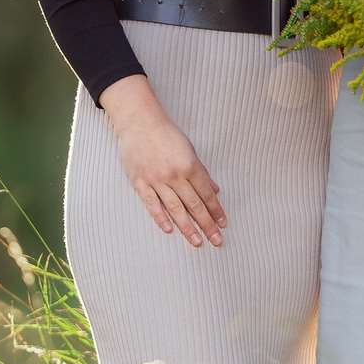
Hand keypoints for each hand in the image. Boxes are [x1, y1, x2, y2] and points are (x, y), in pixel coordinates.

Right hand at [97, 75, 226, 247]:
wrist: (139, 121)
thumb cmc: (166, 134)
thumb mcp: (190, 149)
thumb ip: (202, 172)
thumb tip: (215, 191)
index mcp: (190, 166)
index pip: (207, 194)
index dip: (216, 211)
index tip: (223, 224)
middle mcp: (175, 175)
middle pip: (194, 205)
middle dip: (207, 224)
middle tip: (216, 241)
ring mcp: (156, 180)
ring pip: (175, 209)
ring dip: (188, 227)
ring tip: (197, 242)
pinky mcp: (140, 182)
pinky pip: (152, 204)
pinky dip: (160, 218)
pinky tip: (170, 230)